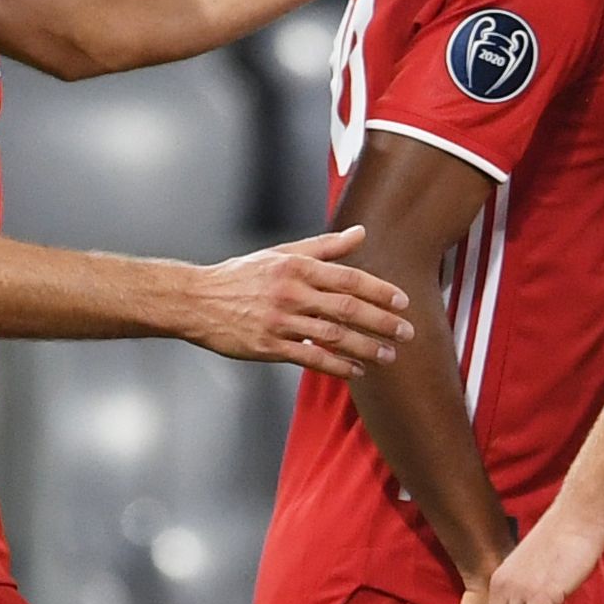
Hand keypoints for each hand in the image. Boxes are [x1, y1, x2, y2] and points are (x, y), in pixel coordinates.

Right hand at [180, 228, 410, 376]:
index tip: (402, 302)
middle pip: (347, 308)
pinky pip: (311, 358)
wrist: (197, 300)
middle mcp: (291, 292)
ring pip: (333, 336)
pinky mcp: (269, 346)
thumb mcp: (282, 253)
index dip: (379, 291)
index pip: (348, 278)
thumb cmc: (241, 276)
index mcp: (296, 267)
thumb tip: (361, 233)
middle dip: (382, 321)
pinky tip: (356, 370)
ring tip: (388, 355)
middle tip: (406, 332)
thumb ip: (325, 246)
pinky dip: (337, 366)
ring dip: (365, 347)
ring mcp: (280, 321)